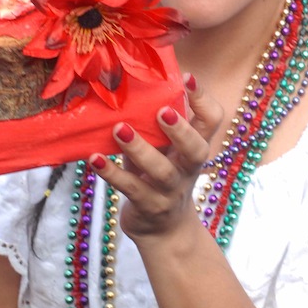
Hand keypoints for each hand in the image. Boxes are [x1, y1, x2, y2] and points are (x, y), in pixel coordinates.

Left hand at [88, 76, 221, 242]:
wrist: (163, 229)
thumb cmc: (159, 174)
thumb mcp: (164, 148)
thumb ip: (155, 123)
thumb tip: (128, 79)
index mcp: (195, 147)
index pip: (212, 122)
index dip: (204, 100)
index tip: (188, 78)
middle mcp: (187, 168)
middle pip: (196, 150)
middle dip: (181, 130)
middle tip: (163, 111)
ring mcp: (169, 190)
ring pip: (161, 171)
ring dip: (140, 149)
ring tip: (119, 129)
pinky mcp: (148, 206)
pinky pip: (131, 189)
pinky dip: (112, 173)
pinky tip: (95, 159)